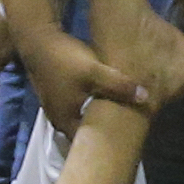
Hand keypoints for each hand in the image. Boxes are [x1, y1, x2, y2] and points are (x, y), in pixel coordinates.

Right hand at [15, 20, 136, 136]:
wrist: (37, 39)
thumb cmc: (64, 61)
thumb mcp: (94, 72)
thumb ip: (118, 86)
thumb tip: (145, 97)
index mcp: (66, 121)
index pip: (89, 144)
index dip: (107, 143)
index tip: (127, 140)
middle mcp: (59, 119)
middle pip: (85, 130)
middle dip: (104, 128)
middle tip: (127, 128)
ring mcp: (56, 106)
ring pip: (81, 116)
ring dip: (96, 115)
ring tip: (119, 112)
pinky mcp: (56, 93)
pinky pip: (77, 105)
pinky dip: (89, 104)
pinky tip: (102, 97)